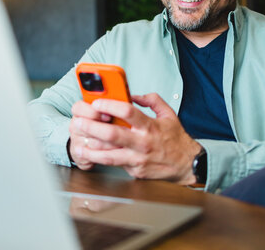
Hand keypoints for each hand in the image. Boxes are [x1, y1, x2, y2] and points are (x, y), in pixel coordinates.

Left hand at [72, 93, 201, 184]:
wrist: (186, 165)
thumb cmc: (176, 139)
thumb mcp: (168, 114)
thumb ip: (152, 100)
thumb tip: (134, 94)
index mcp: (150, 126)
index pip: (127, 112)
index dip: (110, 105)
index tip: (97, 102)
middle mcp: (142, 143)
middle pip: (112, 134)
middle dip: (92, 127)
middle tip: (79, 122)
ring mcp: (137, 159)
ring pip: (108, 155)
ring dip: (90, 149)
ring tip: (78, 142)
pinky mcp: (135, 171)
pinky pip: (114, 164)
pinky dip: (100, 159)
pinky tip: (89, 154)